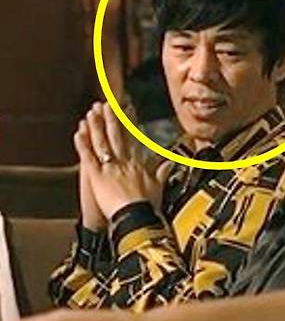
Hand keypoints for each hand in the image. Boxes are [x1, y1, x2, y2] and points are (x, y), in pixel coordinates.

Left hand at [73, 102, 165, 218]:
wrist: (135, 217)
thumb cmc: (147, 206)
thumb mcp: (158, 187)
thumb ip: (162, 173)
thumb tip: (169, 163)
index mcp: (137, 164)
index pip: (133, 138)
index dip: (130, 122)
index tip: (129, 109)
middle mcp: (123, 162)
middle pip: (117, 135)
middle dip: (112, 118)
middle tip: (108, 102)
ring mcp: (110, 167)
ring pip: (102, 141)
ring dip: (97, 125)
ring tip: (93, 110)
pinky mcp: (96, 175)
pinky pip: (88, 156)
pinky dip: (82, 143)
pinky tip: (78, 131)